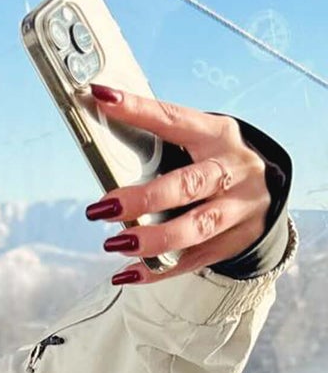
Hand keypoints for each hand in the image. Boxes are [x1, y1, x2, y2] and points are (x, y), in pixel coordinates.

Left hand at [84, 86, 270, 283]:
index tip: (103, 99)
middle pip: (188, 185)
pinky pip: (193, 260)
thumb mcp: (202, 142)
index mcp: (217, 136)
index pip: (174, 119)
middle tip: (103, 208)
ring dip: (152, 239)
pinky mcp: (233, 242)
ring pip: (196, 227)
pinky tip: (127, 273)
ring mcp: (236, 210)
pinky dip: (159, 269)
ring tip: (115, 243)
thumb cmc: (218, 163)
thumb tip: (104, 142)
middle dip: (144, 198)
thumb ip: (163, 144)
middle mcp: (231, 172)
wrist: (269, 193)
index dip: (138, 111)